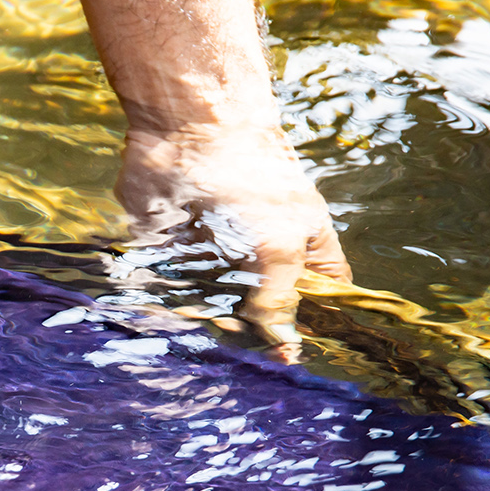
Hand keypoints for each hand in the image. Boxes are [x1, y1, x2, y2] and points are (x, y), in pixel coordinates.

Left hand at [118, 122, 350, 358]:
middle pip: (262, 308)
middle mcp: (262, 251)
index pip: (319, 296)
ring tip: (209, 324)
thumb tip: (286, 348)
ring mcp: (219, 252)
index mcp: (303, 244)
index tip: (288, 356)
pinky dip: (170, 306)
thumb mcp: (279, 247)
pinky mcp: (175, 251)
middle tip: (245, 347)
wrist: (188, 133)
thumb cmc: (250, 183)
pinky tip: (173, 314)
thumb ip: (279, 300)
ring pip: (217, 306)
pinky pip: (174, 291)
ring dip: (210, 321)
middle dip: (252, 330)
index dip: (307, 326)